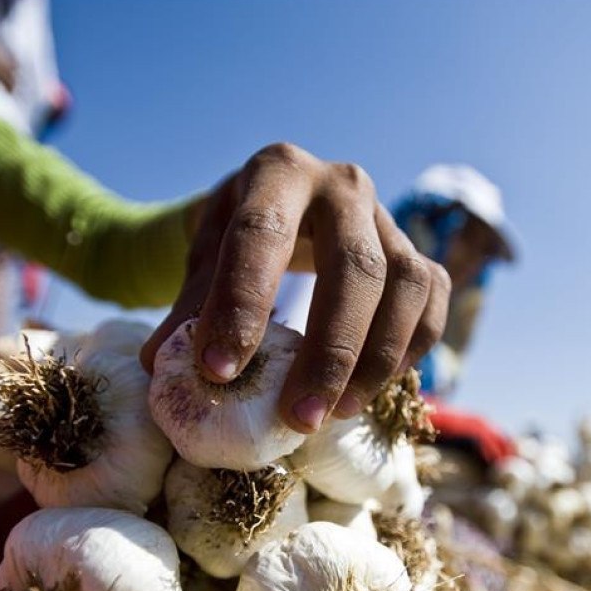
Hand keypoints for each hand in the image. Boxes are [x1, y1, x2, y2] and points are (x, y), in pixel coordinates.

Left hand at [141, 143, 450, 432]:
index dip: (241, 306)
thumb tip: (158, 366)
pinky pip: (432, 300)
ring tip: (335, 414)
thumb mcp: (204, 259)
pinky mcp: (417, 251)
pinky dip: (410, 349)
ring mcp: (387, 217)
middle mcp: (342, 184)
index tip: (219, 372)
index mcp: (277, 172)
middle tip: (297, 417)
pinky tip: (372, 390)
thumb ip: (188, 306)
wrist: (283, 206)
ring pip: (405, 285)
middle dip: (328, 351)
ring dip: (375, 359)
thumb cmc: (237, 241)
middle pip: (354, 266)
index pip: (262, 235)